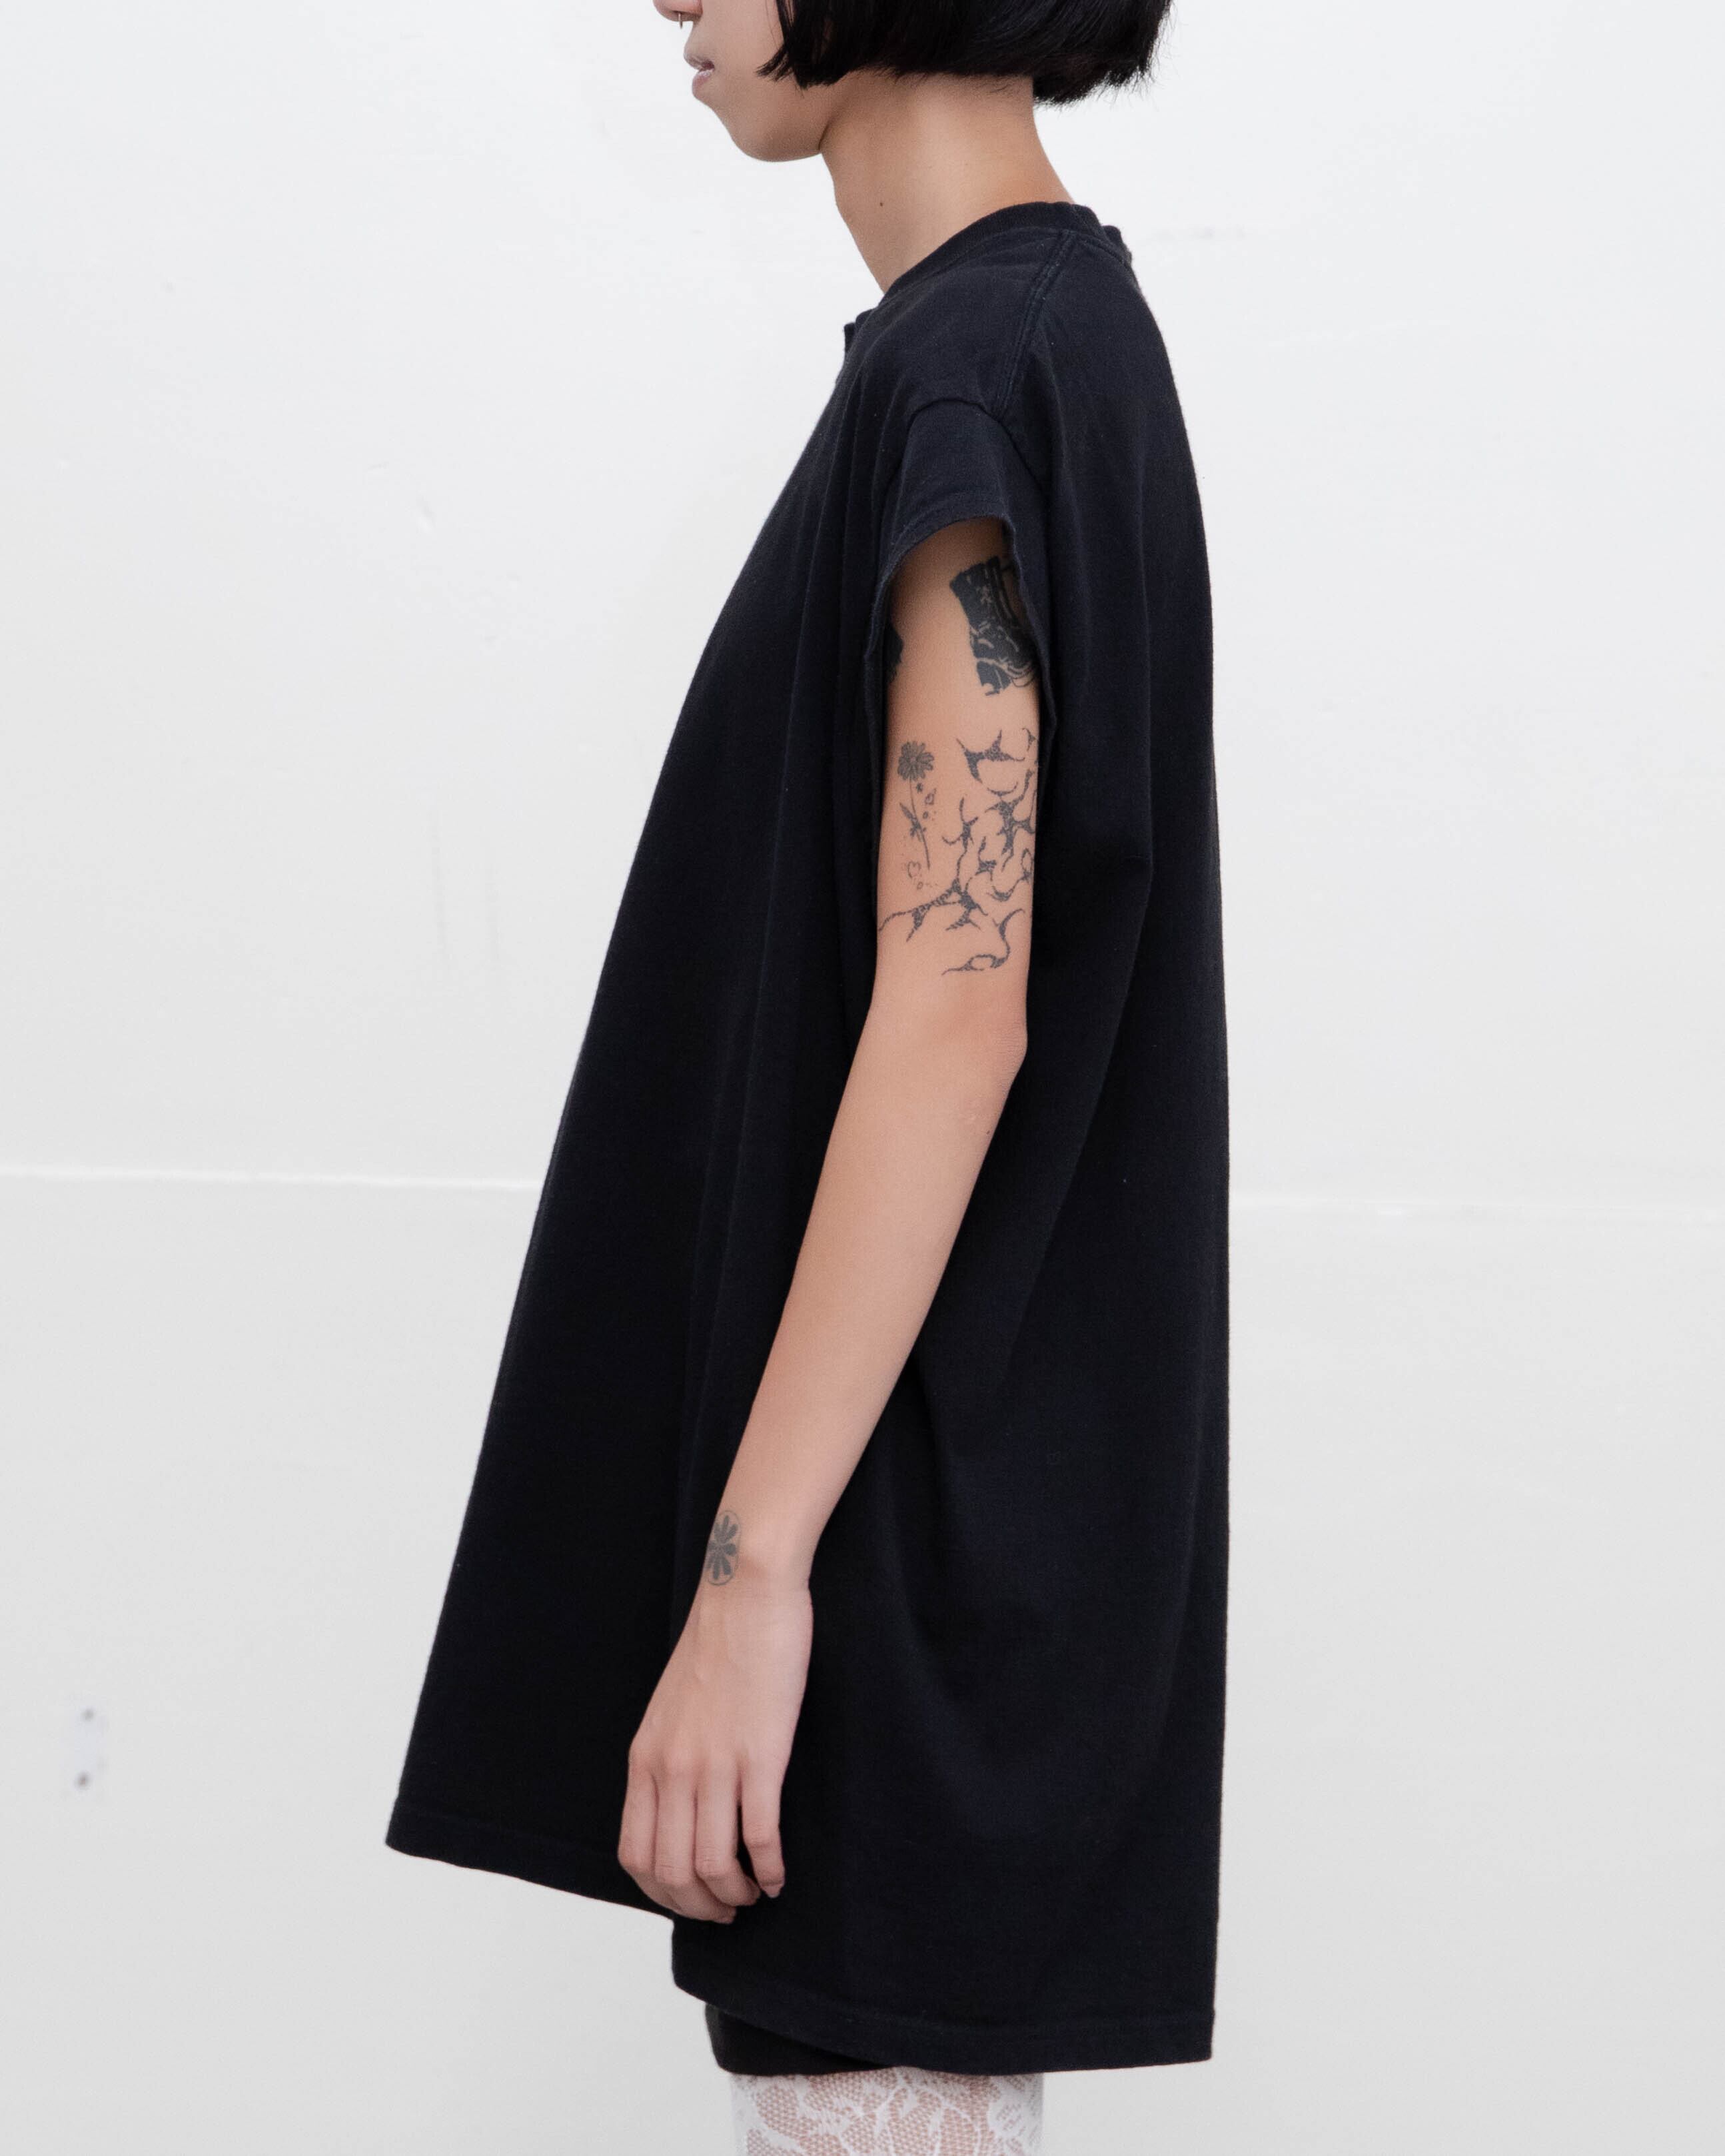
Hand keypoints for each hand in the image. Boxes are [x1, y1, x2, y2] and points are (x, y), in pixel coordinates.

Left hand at [618, 1540, 811, 1921]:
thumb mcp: (670, 1709)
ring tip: (755, 1892)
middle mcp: (673, 1769)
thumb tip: (679, 1809)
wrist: (745, 1594)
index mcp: (647, 1759)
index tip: (692, 1899)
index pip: (636, 1855)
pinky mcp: (760, 1755)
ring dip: (736, 1894)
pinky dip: (771, 1869)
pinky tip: (780, 1874)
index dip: (664, 1893)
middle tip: (729, 1909)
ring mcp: (716, 1764)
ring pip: (714, 1865)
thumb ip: (668, 1758)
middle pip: (674, 1871)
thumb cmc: (716, 1646)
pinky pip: (759, 1837)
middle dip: (701, 1906)